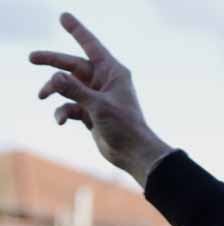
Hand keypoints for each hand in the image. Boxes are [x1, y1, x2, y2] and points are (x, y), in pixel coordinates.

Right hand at [29, 12, 172, 186]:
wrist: (132, 152)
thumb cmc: (124, 126)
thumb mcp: (98, 106)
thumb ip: (75, 90)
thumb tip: (54, 78)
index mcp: (113, 72)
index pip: (91, 46)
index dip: (77, 31)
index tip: (63, 16)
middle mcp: (104, 82)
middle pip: (72, 65)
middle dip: (52, 62)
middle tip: (31, 57)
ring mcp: (96, 97)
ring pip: (67, 86)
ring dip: (53, 90)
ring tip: (42, 96)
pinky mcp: (90, 113)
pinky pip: (69, 106)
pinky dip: (62, 112)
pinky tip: (61, 121)